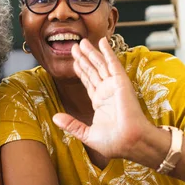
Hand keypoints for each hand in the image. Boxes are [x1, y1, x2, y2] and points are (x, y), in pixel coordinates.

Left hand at [52, 37, 150, 158]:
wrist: (130, 142)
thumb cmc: (114, 142)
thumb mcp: (87, 134)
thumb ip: (71, 124)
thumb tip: (55, 118)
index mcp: (100, 102)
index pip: (88, 82)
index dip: (81, 71)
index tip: (74, 62)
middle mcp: (107, 92)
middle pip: (93, 70)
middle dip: (83, 59)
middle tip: (74, 47)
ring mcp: (114, 86)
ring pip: (100, 65)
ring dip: (91, 53)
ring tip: (81, 42)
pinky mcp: (121, 82)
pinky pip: (113, 64)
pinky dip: (107, 52)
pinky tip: (102, 42)